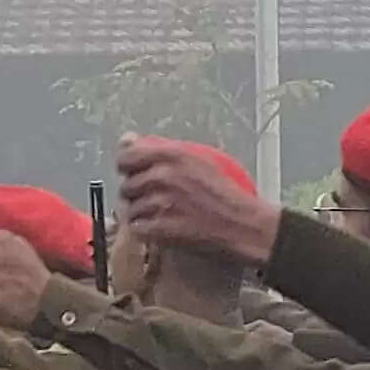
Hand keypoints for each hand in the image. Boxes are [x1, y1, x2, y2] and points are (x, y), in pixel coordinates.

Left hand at [118, 134, 275, 265]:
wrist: (242, 224)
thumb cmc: (225, 192)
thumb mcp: (197, 159)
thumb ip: (159, 148)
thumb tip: (126, 139)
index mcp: (171, 155)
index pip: (126, 157)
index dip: (127, 167)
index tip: (133, 173)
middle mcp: (163, 176)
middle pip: (127, 186)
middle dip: (137, 194)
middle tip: (155, 199)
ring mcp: (160, 203)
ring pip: (131, 210)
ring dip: (142, 214)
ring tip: (163, 215)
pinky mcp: (161, 229)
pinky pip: (137, 229)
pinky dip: (146, 231)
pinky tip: (162, 228)